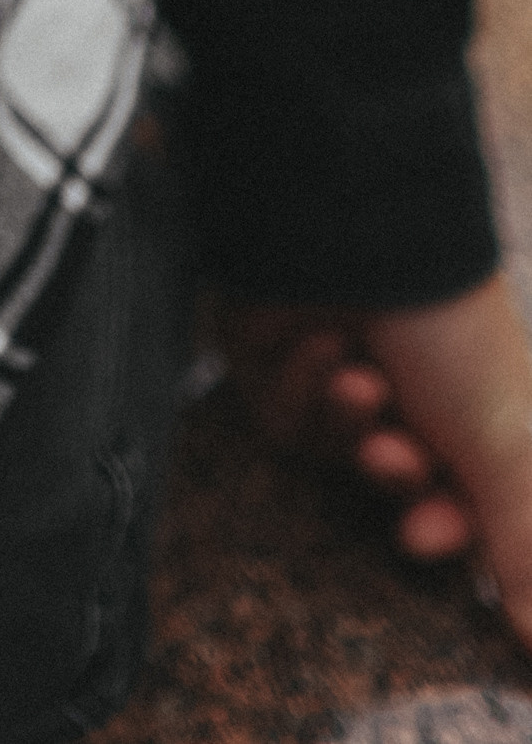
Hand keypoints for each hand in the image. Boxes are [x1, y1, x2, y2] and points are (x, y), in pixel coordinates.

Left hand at [222, 277, 531, 645]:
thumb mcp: (508, 447)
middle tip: (390, 452)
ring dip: (348, 423)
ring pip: (336, 454)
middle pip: (396, 487)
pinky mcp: (280, 362)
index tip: (424, 537)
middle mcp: (412, 393)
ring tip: (359, 377)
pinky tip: (321, 343)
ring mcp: (343, 377)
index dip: (444, 529)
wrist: (356, 231)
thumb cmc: (452, 333)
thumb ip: (527, 555)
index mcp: (478, 409)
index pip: (466, 505)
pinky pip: (286, 416)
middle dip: (393, 475)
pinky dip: (303, 384)